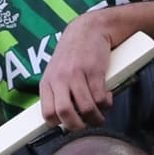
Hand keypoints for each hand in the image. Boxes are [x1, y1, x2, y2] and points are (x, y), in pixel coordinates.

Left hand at [37, 14, 113, 129]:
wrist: (89, 29)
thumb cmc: (73, 54)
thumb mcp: (56, 71)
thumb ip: (57, 92)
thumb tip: (63, 118)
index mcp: (47, 82)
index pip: (47, 113)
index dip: (59, 124)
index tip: (68, 124)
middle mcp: (60, 78)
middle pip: (64, 113)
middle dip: (77, 125)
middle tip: (85, 125)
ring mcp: (77, 74)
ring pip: (86, 108)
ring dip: (96, 118)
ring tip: (99, 116)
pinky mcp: (94, 71)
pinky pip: (100, 98)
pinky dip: (105, 104)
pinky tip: (106, 98)